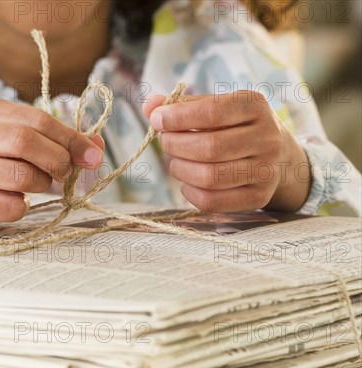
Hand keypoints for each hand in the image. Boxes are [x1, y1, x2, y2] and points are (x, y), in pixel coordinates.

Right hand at [0, 99, 104, 229]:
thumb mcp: (20, 138)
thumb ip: (58, 139)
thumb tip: (96, 148)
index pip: (37, 119)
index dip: (71, 138)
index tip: (92, 155)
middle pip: (25, 142)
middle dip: (57, 160)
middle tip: (66, 173)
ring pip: (22, 177)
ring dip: (41, 184)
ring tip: (34, 184)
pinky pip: (13, 207)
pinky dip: (24, 206)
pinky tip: (14, 199)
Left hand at [143, 91, 310, 212]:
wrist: (277, 157)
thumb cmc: (235, 128)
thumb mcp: (215, 108)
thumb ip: (182, 105)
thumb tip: (149, 106)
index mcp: (255, 106)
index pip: (212, 111)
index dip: (178, 117)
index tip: (157, 120)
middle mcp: (266, 138)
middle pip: (209, 147)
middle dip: (176, 146)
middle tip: (166, 143)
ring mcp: (265, 170)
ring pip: (209, 177)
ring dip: (180, 170)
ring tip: (176, 162)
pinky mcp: (258, 197)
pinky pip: (212, 201)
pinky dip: (190, 192)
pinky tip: (187, 182)